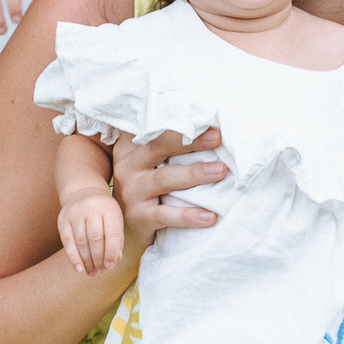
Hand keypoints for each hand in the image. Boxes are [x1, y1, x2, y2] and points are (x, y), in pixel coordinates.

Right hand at [58, 190, 124, 274]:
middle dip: (99, 258)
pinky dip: (73, 257)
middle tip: (101, 271)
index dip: (111, 252)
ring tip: (92, 272)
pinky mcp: (63, 219)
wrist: (83, 192)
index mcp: (109, 208)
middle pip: (95, 238)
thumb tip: (115, 260)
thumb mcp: (114, 219)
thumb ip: (117, 239)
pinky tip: (78, 268)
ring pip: (81, 241)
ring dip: (87, 261)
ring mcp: (76, 213)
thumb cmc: (103, 211)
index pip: (112, 233)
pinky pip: (67, 241)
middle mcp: (91, 208)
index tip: (110, 266)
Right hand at [110, 126, 227, 246]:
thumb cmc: (148, 185)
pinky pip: (165, 215)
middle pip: (158, 146)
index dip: (179, 121)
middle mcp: (129, 165)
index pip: (155, 128)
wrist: (123, 225)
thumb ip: (168, 144)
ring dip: (194, 173)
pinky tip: (210, 216)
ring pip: (164, 178)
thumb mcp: (150, 161)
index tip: (207, 118)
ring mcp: (132, 191)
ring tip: (220, 170)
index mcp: (133, 146)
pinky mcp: (139, 217)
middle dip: (190, 141)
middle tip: (217, 137)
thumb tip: (210, 129)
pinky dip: (188, 215)